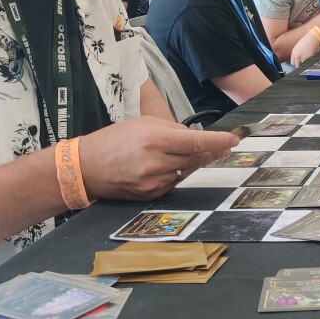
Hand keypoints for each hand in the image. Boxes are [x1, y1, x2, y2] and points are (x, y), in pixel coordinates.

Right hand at [78, 116, 236, 200]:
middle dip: (210, 151)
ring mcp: (153, 182)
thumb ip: (171, 129)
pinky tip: (161, 166)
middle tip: (223, 146)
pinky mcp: (150, 195)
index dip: (218, 141)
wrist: (85, 167)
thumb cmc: (113, 141)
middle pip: (195, 158)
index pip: (196, 141)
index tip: (234, 140)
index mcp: (155, 140)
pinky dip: (174, 173)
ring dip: (188, 162)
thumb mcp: (142, 123)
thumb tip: (195, 137)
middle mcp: (156, 163)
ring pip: (185, 171)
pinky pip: (173, 182)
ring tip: (169, 153)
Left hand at [290, 31, 319, 66]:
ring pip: (303, 65)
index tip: (298, 63)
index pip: (292, 63)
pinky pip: (309, 63)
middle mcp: (297, 56)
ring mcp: (303, 58)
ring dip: (306, 63)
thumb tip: (299, 59)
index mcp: (294, 52)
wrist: (314, 37)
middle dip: (300, 65)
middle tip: (304, 63)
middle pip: (297, 65)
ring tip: (309, 58)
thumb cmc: (308, 40)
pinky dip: (310, 62)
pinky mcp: (309, 59)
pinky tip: (312, 57)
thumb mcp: (299, 46)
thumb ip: (297, 53)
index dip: (296, 63)